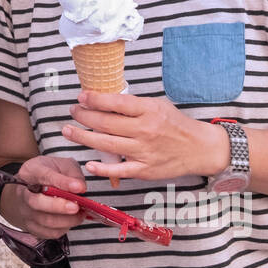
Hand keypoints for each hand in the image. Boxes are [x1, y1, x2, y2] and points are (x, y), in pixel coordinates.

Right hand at [0, 156, 87, 238]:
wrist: (30, 189)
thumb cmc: (48, 174)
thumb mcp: (60, 164)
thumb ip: (72, 173)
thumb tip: (81, 188)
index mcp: (30, 172)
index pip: (44, 176)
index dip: (62, 182)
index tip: (79, 187)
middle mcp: (23, 193)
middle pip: (36, 203)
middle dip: (58, 206)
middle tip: (76, 206)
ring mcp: (26, 211)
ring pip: (44, 220)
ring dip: (66, 219)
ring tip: (80, 213)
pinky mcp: (32, 227)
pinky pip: (49, 232)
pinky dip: (64, 228)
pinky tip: (72, 219)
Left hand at [63, 90, 227, 184]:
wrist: (199, 148)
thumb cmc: (175, 124)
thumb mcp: (157, 105)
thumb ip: (133, 105)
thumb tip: (104, 101)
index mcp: (149, 111)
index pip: (116, 103)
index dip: (94, 99)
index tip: (81, 97)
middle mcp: (145, 130)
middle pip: (106, 123)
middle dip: (84, 116)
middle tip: (72, 112)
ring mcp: (144, 152)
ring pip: (107, 144)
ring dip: (83, 137)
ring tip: (68, 131)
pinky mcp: (145, 170)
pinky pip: (120, 170)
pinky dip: (103, 168)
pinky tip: (89, 163)